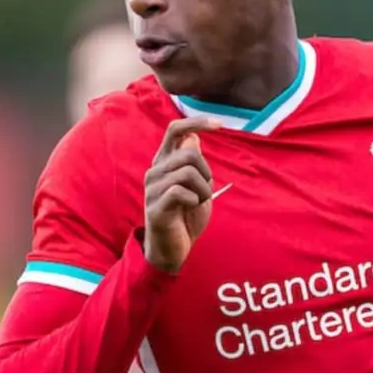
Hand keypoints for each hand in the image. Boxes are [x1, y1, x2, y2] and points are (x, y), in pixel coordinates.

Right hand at [143, 117, 220, 272]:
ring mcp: (153, 189)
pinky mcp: (155, 207)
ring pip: (188, 172)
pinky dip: (195, 200)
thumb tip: (193, 137)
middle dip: (206, 173)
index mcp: (164, 162)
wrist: (173, 249)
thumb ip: (194, 163)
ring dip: (203, 190)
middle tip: (204, 192)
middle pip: (190, 153)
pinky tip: (190, 209)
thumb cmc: (185, 217)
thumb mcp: (197, 186)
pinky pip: (181, 192)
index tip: (219, 125)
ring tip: (197, 203)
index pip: (175, 130)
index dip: (197, 122)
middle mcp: (155, 171)